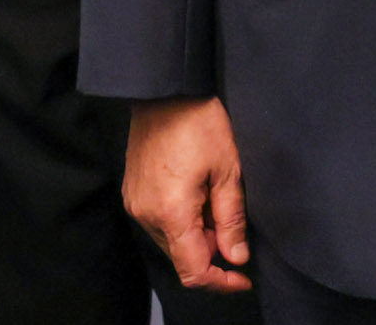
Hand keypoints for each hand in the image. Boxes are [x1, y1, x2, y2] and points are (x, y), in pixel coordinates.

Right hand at [125, 98, 250, 292]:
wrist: (164, 93)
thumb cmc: (200, 125)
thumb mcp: (228, 170)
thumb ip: (231, 218)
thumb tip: (236, 256)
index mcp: (171, 214)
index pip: (193, 270)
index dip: (221, 281)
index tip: (243, 278)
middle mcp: (146, 217)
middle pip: (182, 258)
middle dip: (212, 253)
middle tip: (236, 228)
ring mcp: (136, 207)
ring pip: (171, 242)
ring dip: (197, 236)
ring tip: (218, 203)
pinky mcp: (133, 196)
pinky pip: (160, 224)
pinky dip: (182, 223)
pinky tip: (199, 197)